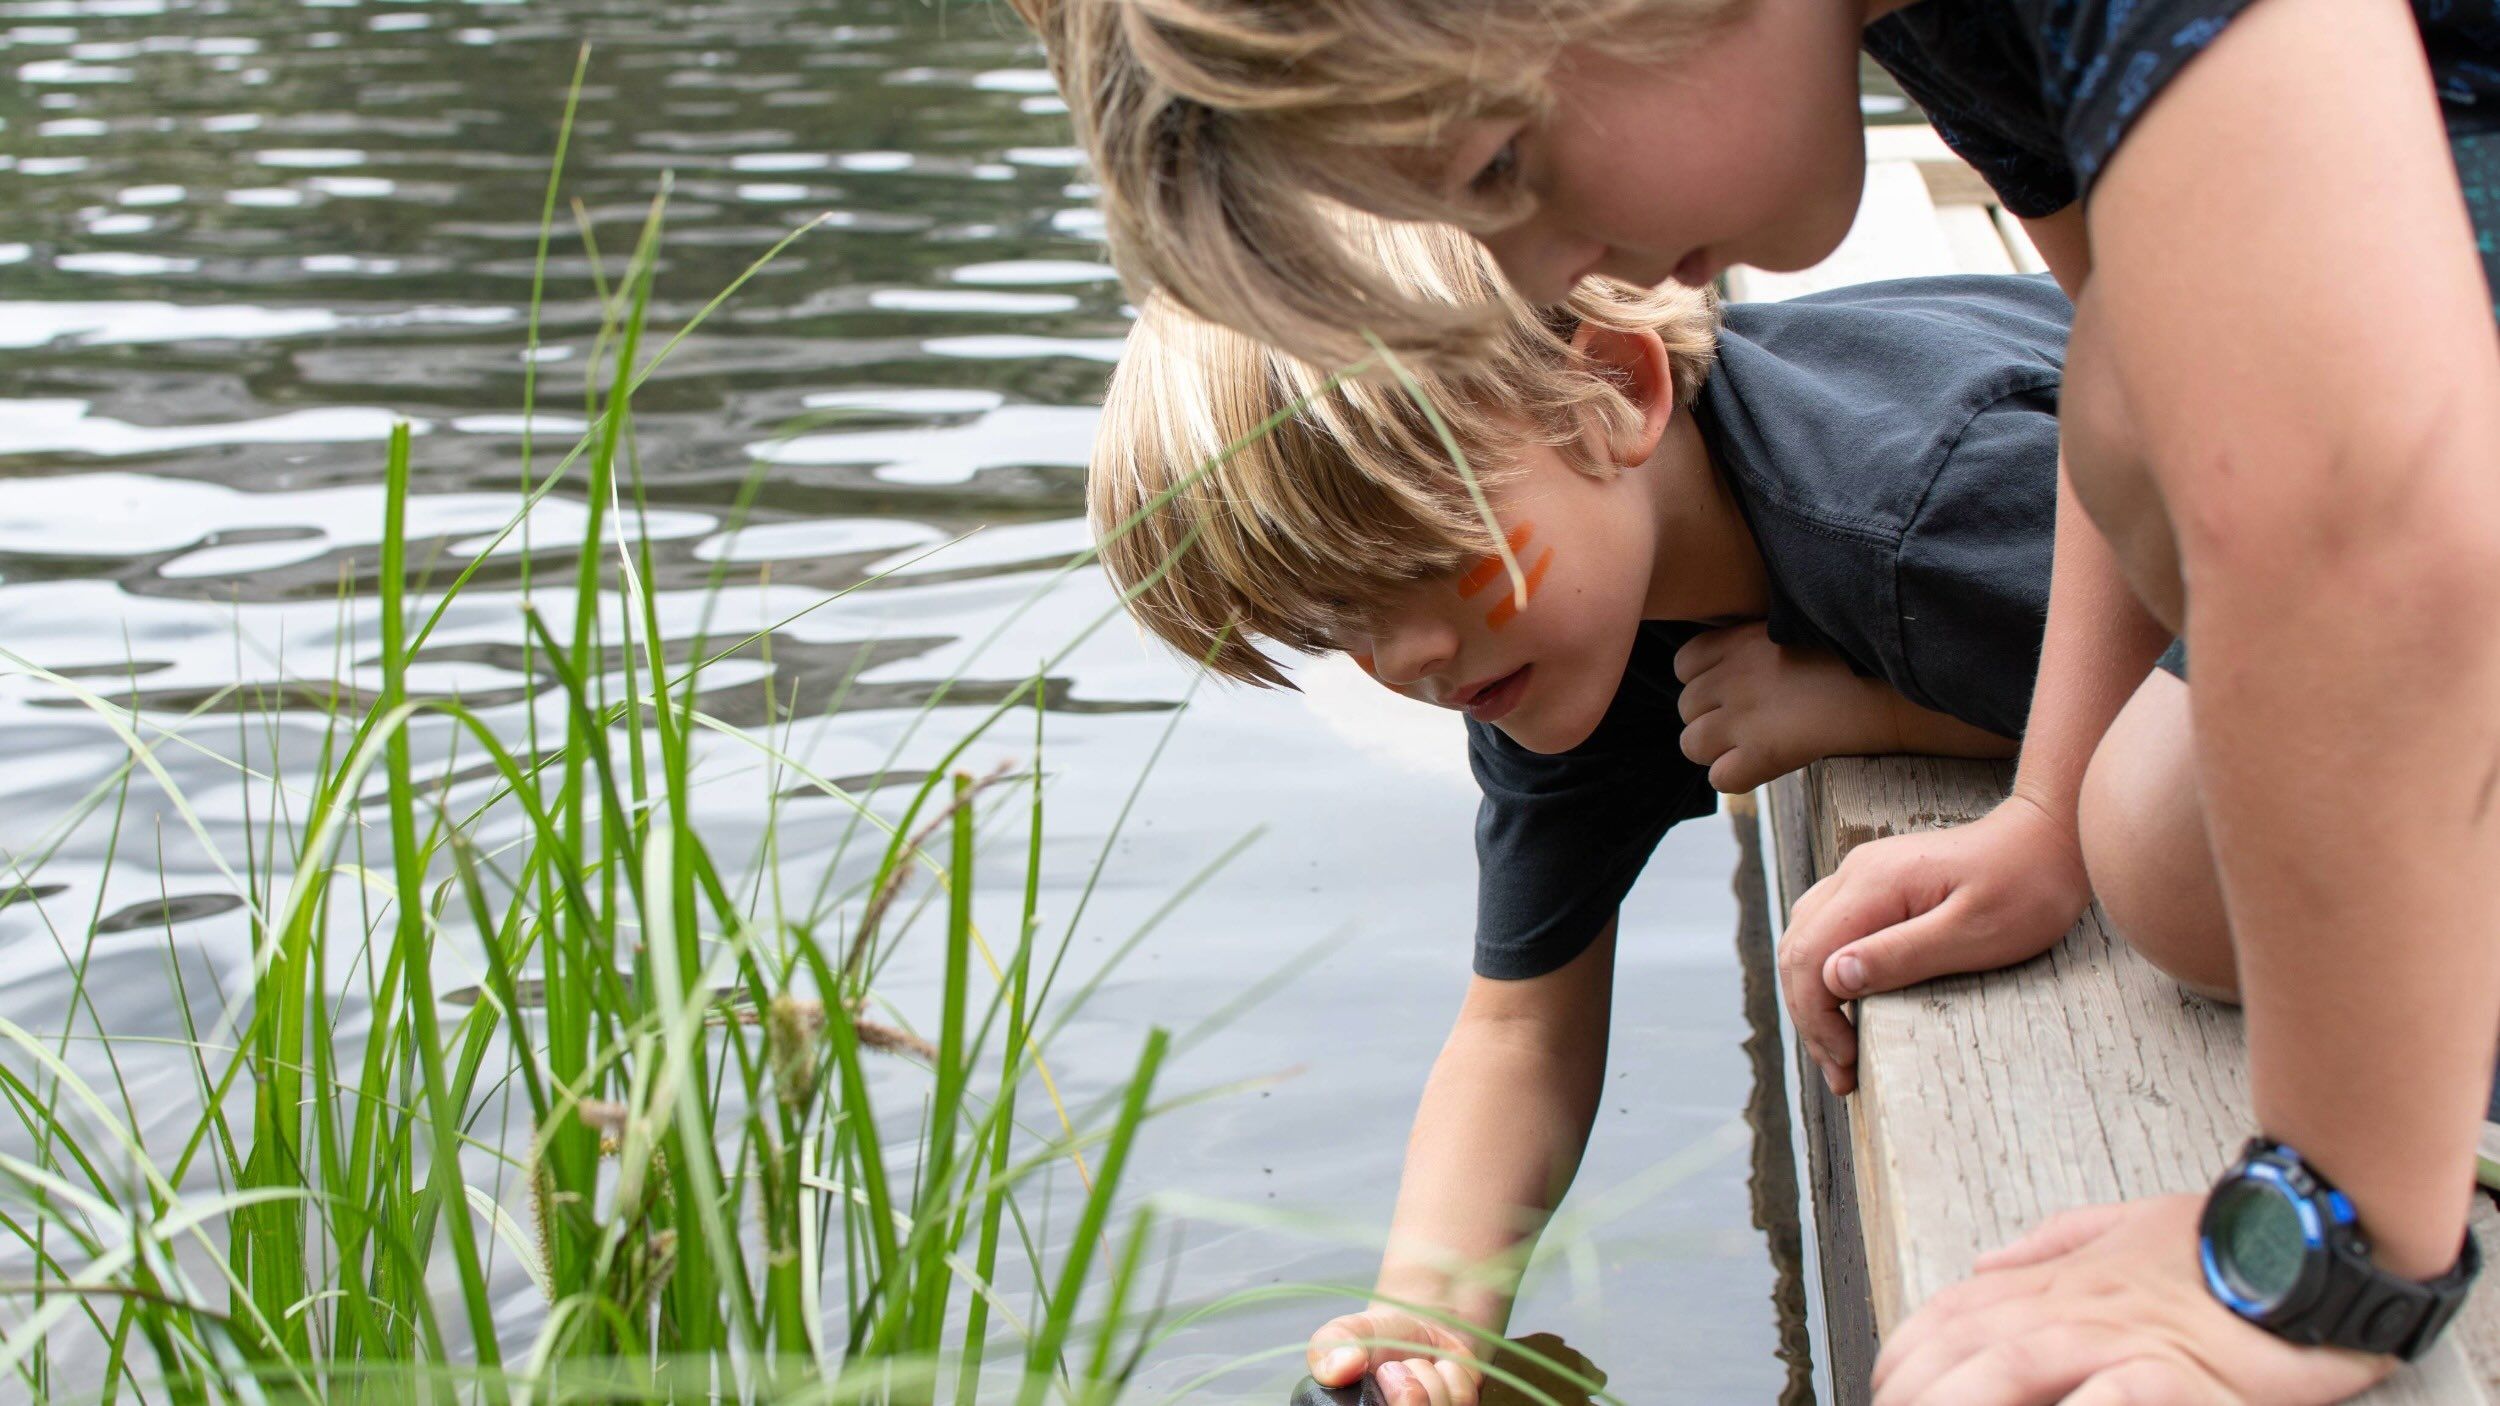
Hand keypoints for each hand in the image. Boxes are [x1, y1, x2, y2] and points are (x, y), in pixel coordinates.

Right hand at [1308, 1308, 1482, 1405]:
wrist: (1420, 1328)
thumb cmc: (1377, 1337)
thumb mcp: (1344, 1332)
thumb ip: (1330, 1347)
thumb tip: (1341, 1368)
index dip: (1396, 1395)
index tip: (1382, 1373)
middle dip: (1407, 1388)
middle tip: (1394, 1369)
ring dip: (1429, 1377)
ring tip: (1414, 1369)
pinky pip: (1462, 1400)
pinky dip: (1452, 1375)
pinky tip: (1438, 1371)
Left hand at [1673, 623, 1896, 792]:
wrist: (1894, 684)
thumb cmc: (1852, 656)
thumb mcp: (1795, 627)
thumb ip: (1754, 643)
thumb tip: (1732, 667)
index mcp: (1737, 639)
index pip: (1683, 665)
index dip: (1705, 682)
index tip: (1736, 689)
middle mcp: (1731, 675)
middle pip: (1685, 707)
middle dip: (1711, 718)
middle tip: (1755, 721)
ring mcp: (1743, 715)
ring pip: (1691, 744)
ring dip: (1717, 750)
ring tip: (1754, 745)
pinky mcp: (1763, 751)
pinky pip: (1720, 778)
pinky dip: (1738, 778)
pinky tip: (1766, 766)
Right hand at [1780, 793, 2090, 1094]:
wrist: (2048, 837)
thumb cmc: (2025, 887)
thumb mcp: (1974, 934)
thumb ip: (1901, 954)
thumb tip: (1833, 978)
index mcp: (1874, 885)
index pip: (1809, 957)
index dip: (1817, 1018)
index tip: (1847, 1064)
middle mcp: (1856, 874)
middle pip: (1797, 950)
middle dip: (1810, 1018)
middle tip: (1841, 1075)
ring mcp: (1863, 876)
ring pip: (1805, 939)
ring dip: (1812, 998)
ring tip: (1838, 1049)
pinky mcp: (1877, 885)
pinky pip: (1828, 930)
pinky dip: (1825, 973)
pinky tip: (1847, 1003)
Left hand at [1874, 1193, 2391, 1403]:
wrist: (2308, 1233)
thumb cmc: (2221, 1242)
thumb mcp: (2122, 1229)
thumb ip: (2048, 1249)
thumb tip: (1982, 1266)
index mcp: (2054, 1279)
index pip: (1949, 1316)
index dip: (1903, 1357)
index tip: (1884, 1386)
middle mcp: (2071, 1304)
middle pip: (1964, 1350)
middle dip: (1917, 1393)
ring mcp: (2119, 1333)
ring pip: (2013, 1367)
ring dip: (1965, 1403)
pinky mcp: (2175, 1365)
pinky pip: (2112, 1393)